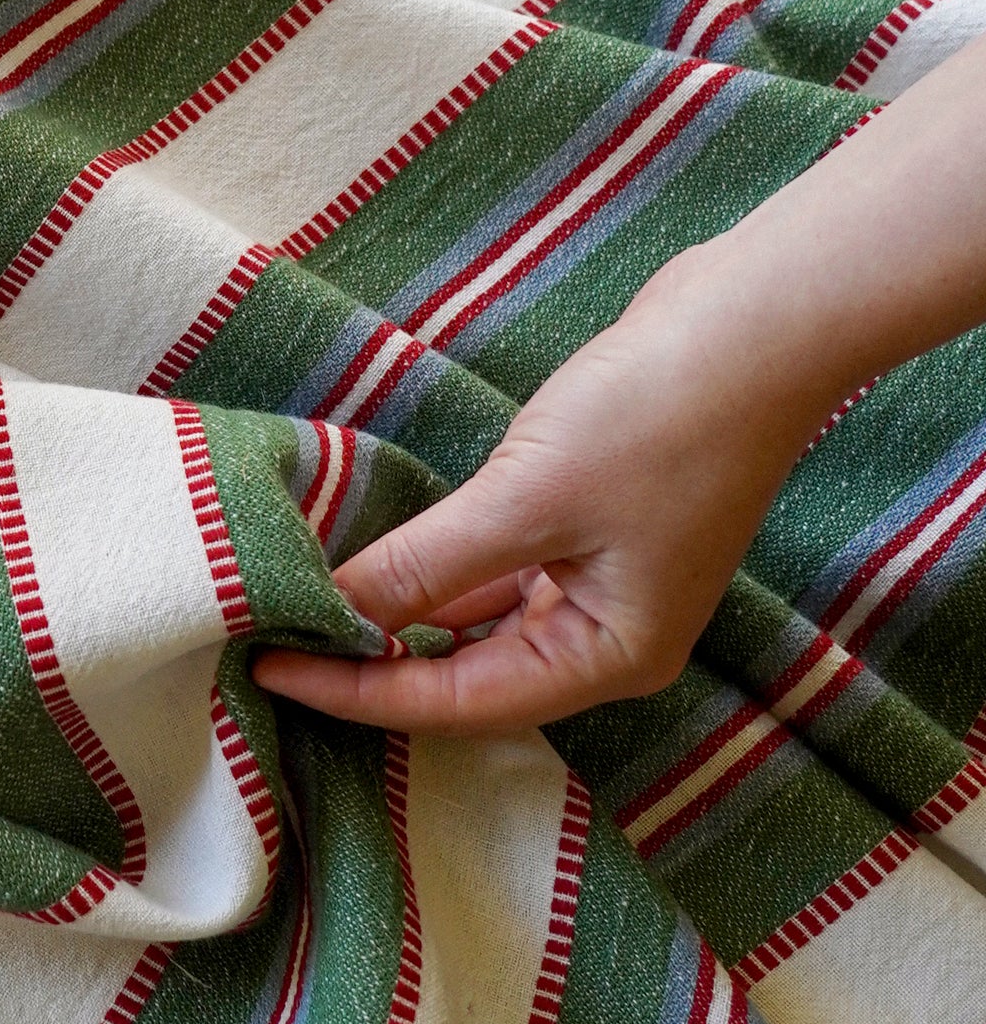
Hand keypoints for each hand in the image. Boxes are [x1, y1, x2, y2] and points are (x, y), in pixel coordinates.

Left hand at [253, 246, 828, 732]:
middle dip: (371, 663)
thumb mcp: (526, 500)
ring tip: (303, 602)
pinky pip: (493, 568)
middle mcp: (606, 637)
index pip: (455, 701)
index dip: (355, 689)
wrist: (757, 322)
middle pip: (465, 676)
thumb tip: (329, 613)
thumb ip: (425, 567)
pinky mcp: (589, 524)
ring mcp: (601, 580)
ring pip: (475, 621)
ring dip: (397, 612)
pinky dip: (434, 566)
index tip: (268, 667)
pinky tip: (373, 555)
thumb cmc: (658, 418)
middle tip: (270, 642)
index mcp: (608, 658)